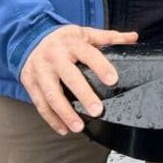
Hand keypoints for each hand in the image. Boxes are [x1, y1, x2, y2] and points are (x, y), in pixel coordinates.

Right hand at [20, 24, 138, 134]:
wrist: (30, 37)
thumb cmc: (64, 39)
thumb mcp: (85, 33)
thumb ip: (109, 37)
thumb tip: (133, 37)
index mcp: (71, 43)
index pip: (88, 54)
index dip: (101, 67)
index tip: (113, 80)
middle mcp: (54, 56)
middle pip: (69, 77)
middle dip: (84, 95)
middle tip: (97, 110)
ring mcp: (39, 70)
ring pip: (52, 94)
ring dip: (65, 113)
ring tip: (78, 127)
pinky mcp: (29, 82)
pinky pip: (40, 104)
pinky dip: (51, 119)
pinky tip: (63, 129)